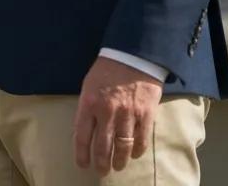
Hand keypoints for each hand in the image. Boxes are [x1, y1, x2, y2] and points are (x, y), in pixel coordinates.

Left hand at [73, 56, 162, 174]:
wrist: (132, 55)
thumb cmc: (106, 69)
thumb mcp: (88, 84)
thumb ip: (87, 107)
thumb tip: (86, 129)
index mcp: (89, 102)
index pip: (82, 135)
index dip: (82, 153)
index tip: (82, 164)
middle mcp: (107, 111)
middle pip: (103, 145)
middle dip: (101, 162)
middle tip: (101, 171)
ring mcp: (128, 114)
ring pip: (123, 146)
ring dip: (119, 160)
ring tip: (117, 167)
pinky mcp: (146, 114)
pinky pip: (141, 139)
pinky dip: (138, 150)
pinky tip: (134, 155)